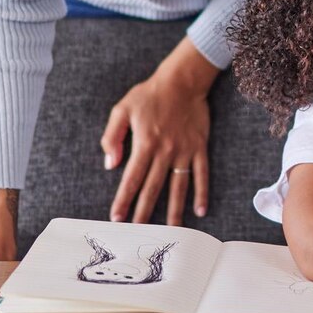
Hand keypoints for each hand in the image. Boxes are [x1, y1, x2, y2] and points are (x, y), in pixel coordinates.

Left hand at [104, 41, 217, 225]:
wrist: (182, 81)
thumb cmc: (149, 94)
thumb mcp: (122, 109)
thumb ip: (112, 137)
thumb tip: (111, 163)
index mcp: (144, 144)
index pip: (131, 178)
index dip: (124, 199)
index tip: (117, 217)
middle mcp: (165, 152)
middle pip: (153, 188)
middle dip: (144, 211)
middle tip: (138, 231)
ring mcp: (184, 152)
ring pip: (178, 187)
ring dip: (174, 210)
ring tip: (171, 230)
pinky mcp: (199, 148)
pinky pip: (201, 174)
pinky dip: (201, 193)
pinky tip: (200, 210)